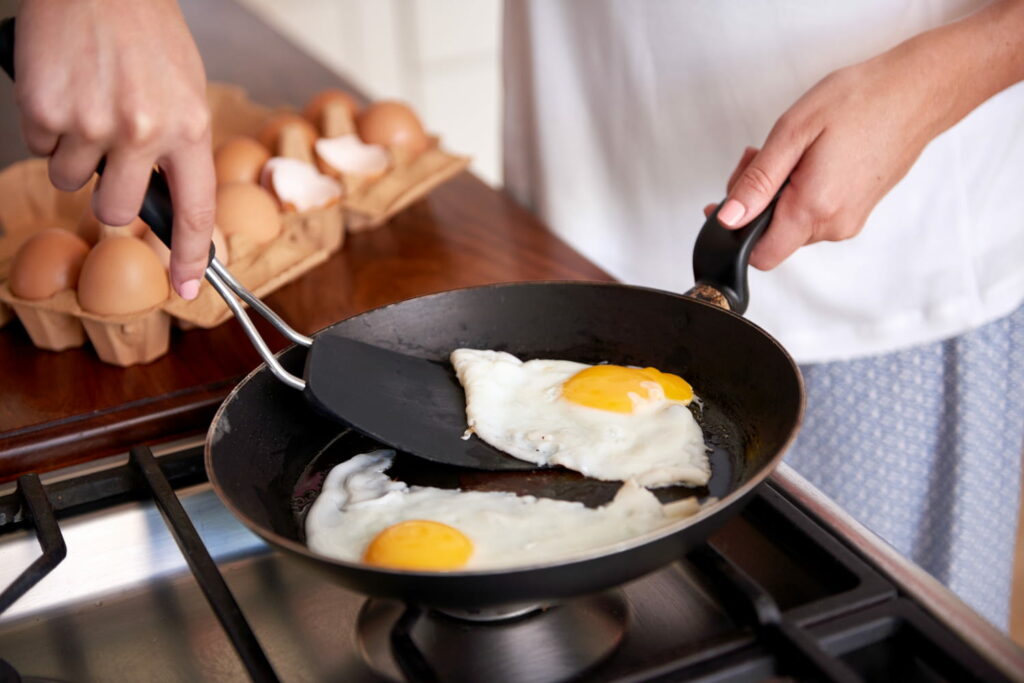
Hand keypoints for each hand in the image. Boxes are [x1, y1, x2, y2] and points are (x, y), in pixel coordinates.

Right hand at [15, 0, 213, 298]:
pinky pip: (40, 146)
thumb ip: (178, 147)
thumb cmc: (147, 32)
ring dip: (75, 154)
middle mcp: (142, 131)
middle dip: (108, 198)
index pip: (195, 210)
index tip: (188, 286)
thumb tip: (166, 198)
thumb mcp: (186, 93)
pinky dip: (48, 126)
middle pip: (115, 211)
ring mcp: (90, 123)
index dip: (192, 256)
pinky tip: (66, 89)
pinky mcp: (45, 109)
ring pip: (70, 180)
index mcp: (189, 129)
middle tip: (109, 162)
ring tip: (89, 105)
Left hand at [709, 0, 1023, 270]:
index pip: (759, 255)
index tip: (726, 203)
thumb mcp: (793, 133)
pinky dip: (799, 193)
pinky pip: (814, 214)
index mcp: (814, 209)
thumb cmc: (860, 101)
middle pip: (772, 237)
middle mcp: (834, 225)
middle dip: (754, 203)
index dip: (735, 233)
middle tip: (759, 157)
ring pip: (792, 224)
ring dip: (777, 194)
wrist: (918, 91)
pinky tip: (808, 159)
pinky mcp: (858, 211)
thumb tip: (728, 219)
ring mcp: (849, 220)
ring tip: (791, 151)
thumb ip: (757, 182)